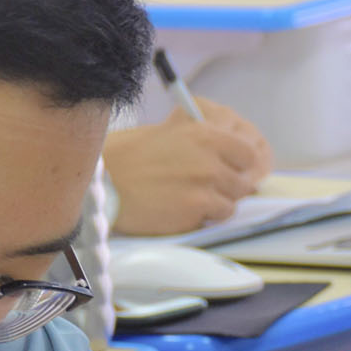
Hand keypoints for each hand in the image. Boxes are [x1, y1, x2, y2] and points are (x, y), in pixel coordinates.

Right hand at [103, 99, 274, 236]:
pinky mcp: (196, 208)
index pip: (247, 153)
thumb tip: (227, 159)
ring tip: (190, 202)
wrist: (104, 182)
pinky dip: (204, 218)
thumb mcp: (169, 132)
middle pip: (242, 181)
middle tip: (206, 192)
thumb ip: (202, 142)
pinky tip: (183, 212)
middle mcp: (211, 157)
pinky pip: (217, 218)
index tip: (229, 173)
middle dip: (227, 188)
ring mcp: (205, 184)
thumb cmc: (128, 157)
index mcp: (205, 133)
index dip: (238, 166)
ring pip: (232, 202)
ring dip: (216, 205)